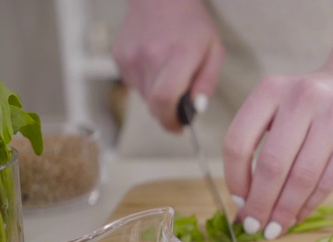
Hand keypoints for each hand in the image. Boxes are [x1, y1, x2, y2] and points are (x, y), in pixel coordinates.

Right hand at [112, 0, 223, 130]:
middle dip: (167, 112)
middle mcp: (150, 56)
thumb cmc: (192, 24)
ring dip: (157, 96)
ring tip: (168, 73)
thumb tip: (196, 110)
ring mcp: (130, 57)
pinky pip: (133, 84)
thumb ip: (206, 83)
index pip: (164, 99)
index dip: (170, 121)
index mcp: (178, 55)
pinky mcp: (119, 57)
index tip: (179, 126)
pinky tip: (154, 64)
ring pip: (143, 97)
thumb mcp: (214, 52)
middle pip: (154, 105)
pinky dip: (146, 83)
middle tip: (179, 104)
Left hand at [223, 70, 332, 239]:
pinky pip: (328, 181)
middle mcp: (302, 98)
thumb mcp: (281, 109)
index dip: (235, 179)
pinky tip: (298, 216)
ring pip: (301, 177)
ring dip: (284, 210)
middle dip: (260, 203)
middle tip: (255, 226)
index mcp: (271, 90)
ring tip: (275, 228)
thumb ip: (260, 147)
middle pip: (271, 164)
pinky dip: (309, 205)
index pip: (238, 142)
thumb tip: (244, 207)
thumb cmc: (314, 106)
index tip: (239, 202)